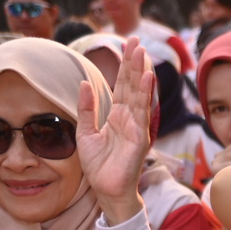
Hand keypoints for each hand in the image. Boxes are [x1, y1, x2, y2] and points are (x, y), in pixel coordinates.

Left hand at [76, 36, 153, 223]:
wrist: (106, 190)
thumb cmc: (99, 166)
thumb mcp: (85, 132)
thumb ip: (86, 108)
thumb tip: (84, 84)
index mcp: (118, 116)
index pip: (122, 85)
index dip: (124, 66)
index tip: (126, 45)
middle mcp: (129, 118)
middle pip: (132, 84)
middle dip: (133, 62)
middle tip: (135, 39)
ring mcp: (137, 126)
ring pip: (138, 93)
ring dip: (140, 71)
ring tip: (141, 51)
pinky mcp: (140, 137)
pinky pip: (142, 112)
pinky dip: (145, 93)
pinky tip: (146, 77)